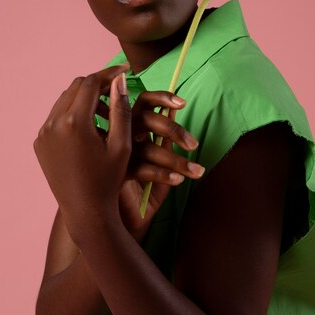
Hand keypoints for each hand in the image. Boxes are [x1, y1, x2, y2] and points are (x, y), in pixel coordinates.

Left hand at [33, 64, 130, 246]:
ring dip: (85, 99)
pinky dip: (73, 113)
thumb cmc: (109, 179)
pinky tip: (91, 125)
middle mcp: (53, 124)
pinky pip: (56, 117)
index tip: (126, 70)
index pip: (91, 83)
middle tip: (118, 88)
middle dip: (97, 84)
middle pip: (76, 87)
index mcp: (75, 123)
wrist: (86, 212)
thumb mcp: (122, 144)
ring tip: (107, 109)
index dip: (109, 74)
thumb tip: (119, 79)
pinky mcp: (40, 143)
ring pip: (65, 100)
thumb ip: (120, 108)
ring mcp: (43, 134)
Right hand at [118, 91, 204, 241]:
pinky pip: (142, 169)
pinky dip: (163, 174)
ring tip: (197, 171)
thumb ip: (166, 136)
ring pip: (146, 147)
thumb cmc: (147, 184)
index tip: (183, 103)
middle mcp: (122, 135)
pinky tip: (178, 181)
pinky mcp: (116, 174)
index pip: (144, 101)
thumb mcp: (161, 156)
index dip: (161, 97)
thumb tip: (174, 109)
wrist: (131, 217)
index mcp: (133, 125)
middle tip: (194, 145)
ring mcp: (117, 154)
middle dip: (173, 129)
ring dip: (175, 160)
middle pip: (146, 119)